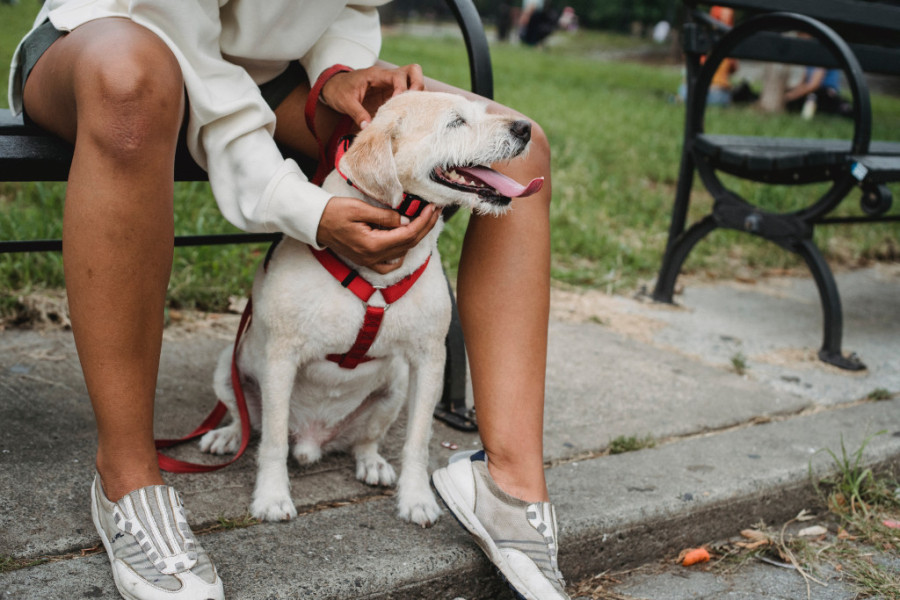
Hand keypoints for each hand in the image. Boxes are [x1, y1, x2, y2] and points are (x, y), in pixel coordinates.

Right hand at [316, 196, 440, 273]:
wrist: (315, 222)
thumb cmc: (334, 212)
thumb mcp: (360, 209)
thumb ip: (385, 217)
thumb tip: (406, 221)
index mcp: (373, 245)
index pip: (407, 235)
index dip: (424, 222)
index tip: (432, 208)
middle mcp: (373, 257)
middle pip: (409, 244)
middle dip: (425, 227)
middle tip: (436, 211)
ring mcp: (370, 261)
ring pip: (402, 253)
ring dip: (416, 237)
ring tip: (425, 220)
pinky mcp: (366, 260)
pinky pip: (390, 263)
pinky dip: (401, 253)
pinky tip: (405, 240)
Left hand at [320, 64, 424, 128]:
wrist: (333, 87)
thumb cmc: (339, 91)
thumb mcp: (345, 102)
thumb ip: (357, 114)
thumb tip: (368, 127)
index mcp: (376, 75)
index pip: (398, 76)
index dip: (403, 89)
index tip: (397, 104)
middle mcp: (387, 77)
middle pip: (413, 71)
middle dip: (418, 85)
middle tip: (413, 102)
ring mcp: (391, 85)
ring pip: (414, 81)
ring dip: (417, 95)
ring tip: (411, 111)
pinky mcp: (391, 94)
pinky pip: (407, 93)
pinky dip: (411, 101)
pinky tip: (406, 115)